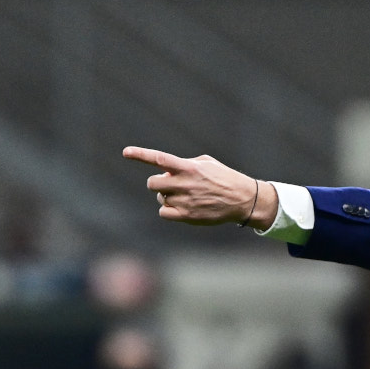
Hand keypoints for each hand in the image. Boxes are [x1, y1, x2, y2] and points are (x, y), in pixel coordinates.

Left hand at [123, 146, 274, 227]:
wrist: (243, 199)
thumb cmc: (224, 178)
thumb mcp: (206, 163)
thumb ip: (185, 163)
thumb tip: (166, 170)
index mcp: (189, 167)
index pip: (159, 159)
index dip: (140, 155)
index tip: (126, 152)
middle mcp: (185, 183)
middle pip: (153, 183)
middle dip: (158, 183)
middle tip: (170, 185)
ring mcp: (185, 200)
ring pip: (160, 198)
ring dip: (167, 197)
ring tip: (184, 197)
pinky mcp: (188, 216)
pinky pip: (164, 213)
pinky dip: (168, 210)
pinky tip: (180, 208)